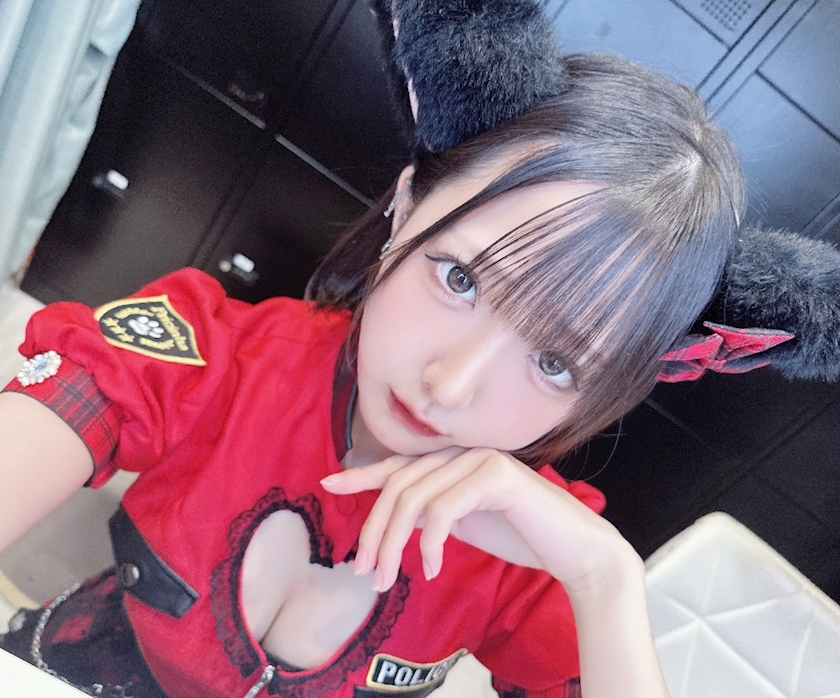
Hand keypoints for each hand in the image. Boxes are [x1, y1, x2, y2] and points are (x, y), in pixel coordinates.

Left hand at [320, 447, 627, 592]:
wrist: (574, 548)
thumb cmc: (520, 535)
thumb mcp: (463, 522)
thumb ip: (431, 510)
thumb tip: (393, 518)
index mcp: (454, 459)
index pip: (399, 464)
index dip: (362, 474)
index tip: (330, 485)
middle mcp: (464, 452)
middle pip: (399, 485)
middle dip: (375, 531)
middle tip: (364, 571)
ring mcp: (479, 458)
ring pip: (414, 497)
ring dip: (394, 543)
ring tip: (388, 578)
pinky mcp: (495, 475)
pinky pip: (443, 508)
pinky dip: (430, 542)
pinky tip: (434, 568)